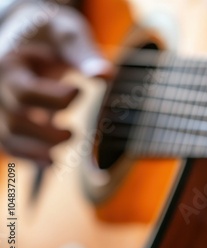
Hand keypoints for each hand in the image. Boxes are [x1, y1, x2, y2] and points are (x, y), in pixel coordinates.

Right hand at [0, 2, 112, 165]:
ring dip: (38, 150)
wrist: (30, 36)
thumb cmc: (50, 34)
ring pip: (9, 138)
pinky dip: (29, 157)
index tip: (81, 91)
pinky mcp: (10, 119)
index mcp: (10, 64)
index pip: (25, 90)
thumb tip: (105, 75)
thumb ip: (82, 52)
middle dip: (47, 131)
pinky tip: (52, 163)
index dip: (53, 98)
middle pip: (16, 118)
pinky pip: (11, 144)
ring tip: (66, 146)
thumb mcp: (66, 32)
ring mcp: (2, 106)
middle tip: (74, 133)